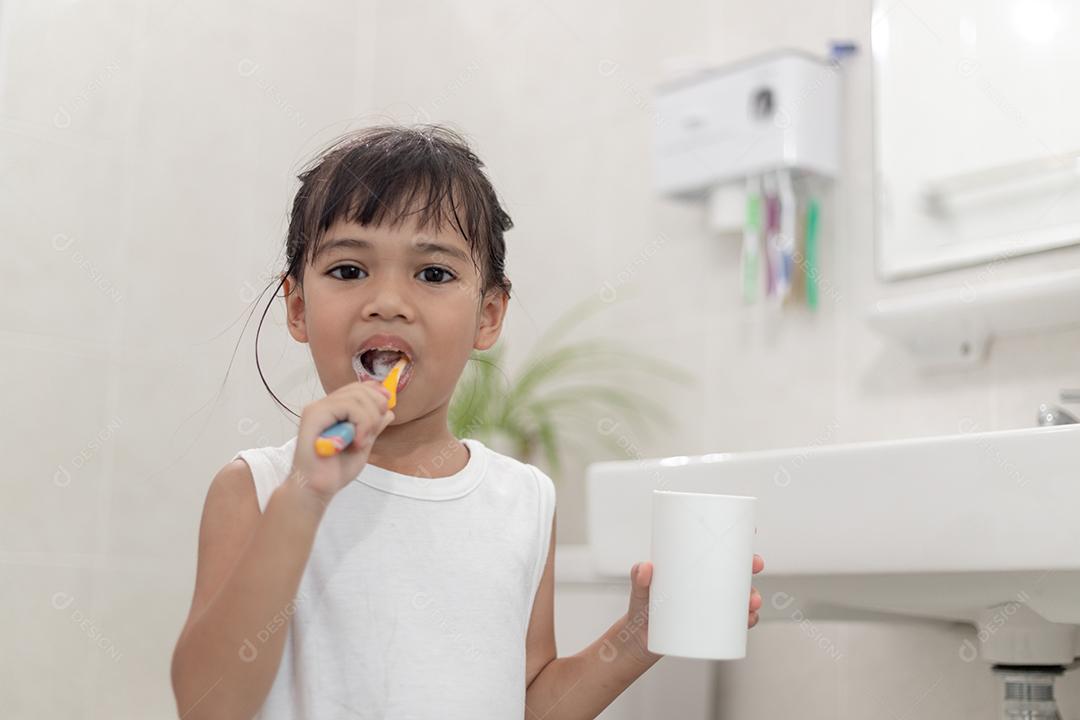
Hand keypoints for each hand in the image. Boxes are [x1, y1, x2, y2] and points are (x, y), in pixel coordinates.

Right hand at [288, 380, 395, 506]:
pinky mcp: (314, 416)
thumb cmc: (334, 471)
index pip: (358, 387)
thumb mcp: (363, 445)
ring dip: (369, 419)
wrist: (316, 490)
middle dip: (376, 407)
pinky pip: (347, 406)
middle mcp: (324, 406)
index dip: (376, 393)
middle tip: (374, 431)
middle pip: (359, 389)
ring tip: (363, 441)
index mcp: (334, 411)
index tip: (387, 407)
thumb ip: (373, 427)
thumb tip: (389, 411)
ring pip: (356, 396)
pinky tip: (357, 442)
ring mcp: (317, 409)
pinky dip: (361, 423)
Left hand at [622, 553, 764, 664]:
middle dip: (751, 564)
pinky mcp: (711, 624)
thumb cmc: (640, 608)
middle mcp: (704, 584)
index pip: (716, 549)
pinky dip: (748, 618)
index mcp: (691, 567)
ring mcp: (709, 603)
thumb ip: (638, 577)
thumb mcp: (639, 590)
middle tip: (755, 564)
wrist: (640, 640)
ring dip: (753, 595)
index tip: (750, 531)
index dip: (736, 540)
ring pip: (740, 595)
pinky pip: (736, 620)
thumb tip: (646, 567)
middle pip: (735, 570)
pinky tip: (751, 618)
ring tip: (752, 601)